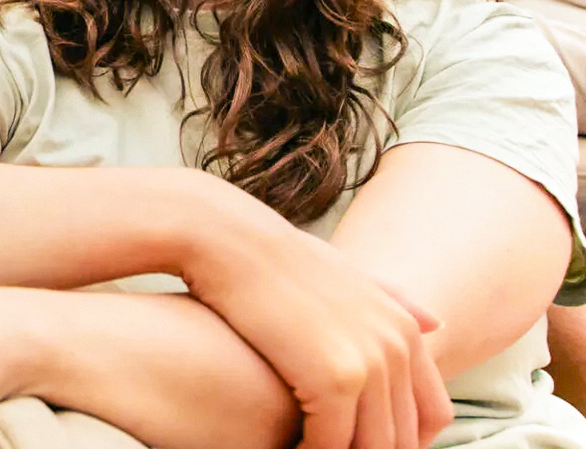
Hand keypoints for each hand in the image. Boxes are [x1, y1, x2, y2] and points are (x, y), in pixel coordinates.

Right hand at [181, 192, 451, 448]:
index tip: (365, 446)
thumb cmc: (273, 256)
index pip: (432, 414)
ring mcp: (369, 364)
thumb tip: (437, 322)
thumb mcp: (343, 272)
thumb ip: (391, 299)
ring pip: (371, 448)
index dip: (406, 442)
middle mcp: (397, 347)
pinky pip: (332, 445)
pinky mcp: (333, 379)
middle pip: (403, 439)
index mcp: (403, 328)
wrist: (228, 239)